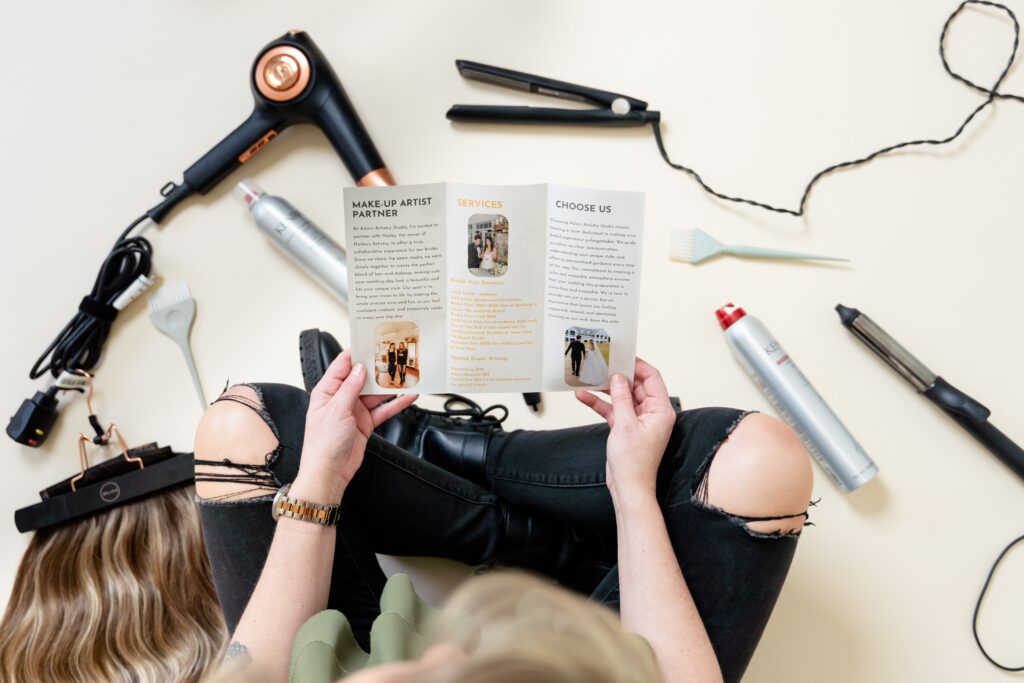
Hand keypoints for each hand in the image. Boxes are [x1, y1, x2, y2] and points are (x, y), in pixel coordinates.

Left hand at [297, 351, 417, 498]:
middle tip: (395, 357)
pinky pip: (383, 410)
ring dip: (390, 387)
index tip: (371, 343)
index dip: (356, 353)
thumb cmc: (323, 444)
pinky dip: (396, 404)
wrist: (329, 473)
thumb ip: (350, 388)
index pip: (342, 365)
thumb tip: (360, 368)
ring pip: (376, 394)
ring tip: (406, 376)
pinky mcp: (366, 423)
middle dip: (378, 369)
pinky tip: (408, 397)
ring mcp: (354, 411)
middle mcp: (341, 399)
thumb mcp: (336, 410)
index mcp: (327, 391)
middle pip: (362, 378)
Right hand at [575, 358, 676, 504]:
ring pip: (622, 397)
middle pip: (636, 385)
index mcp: (661, 410)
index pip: (652, 378)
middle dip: (618, 376)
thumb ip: (621, 398)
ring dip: (606, 390)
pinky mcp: (626, 427)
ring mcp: (639, 420)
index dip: (638, 365)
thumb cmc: (634, 463)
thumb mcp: (625, 424)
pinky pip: (614, 409)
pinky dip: (600, 404)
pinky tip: (584, 397)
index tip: (622, 356)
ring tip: (590, 378)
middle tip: (603, 364)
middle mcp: (652, 413)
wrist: (628, 487)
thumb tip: (619, 378)